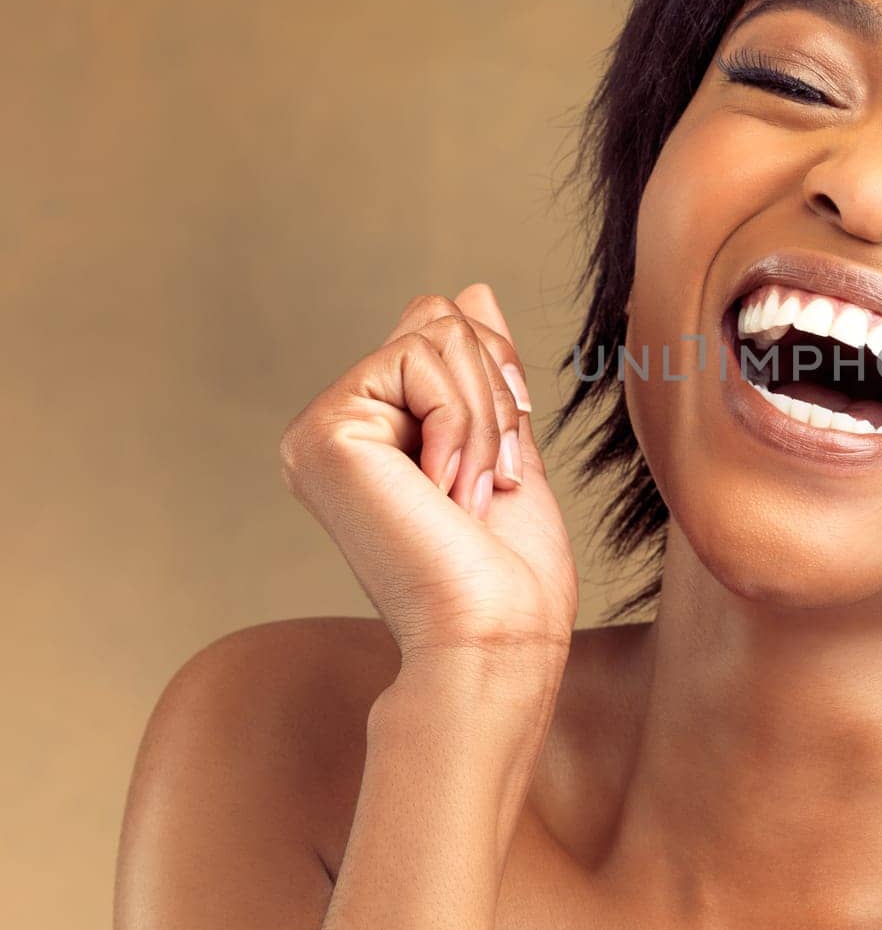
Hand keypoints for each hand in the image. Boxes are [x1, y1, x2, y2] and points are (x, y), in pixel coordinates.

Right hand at [278, 283, 577, 662]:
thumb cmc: (510, 574)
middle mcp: (338, 428)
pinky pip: (418, 358)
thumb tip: (468, 290)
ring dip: (485, 420)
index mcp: (377, 432)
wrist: (496, 639)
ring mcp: (322, 430)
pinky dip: (462, 424)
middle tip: (492, 483)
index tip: (507, 462)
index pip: (440, 329)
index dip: (498, 374)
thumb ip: (478, 376)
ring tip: (469, 496)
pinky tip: (444, 493)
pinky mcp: (324, 433)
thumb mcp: (504, 447)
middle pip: (439, 320)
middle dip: (497, 393)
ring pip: (436, 334)